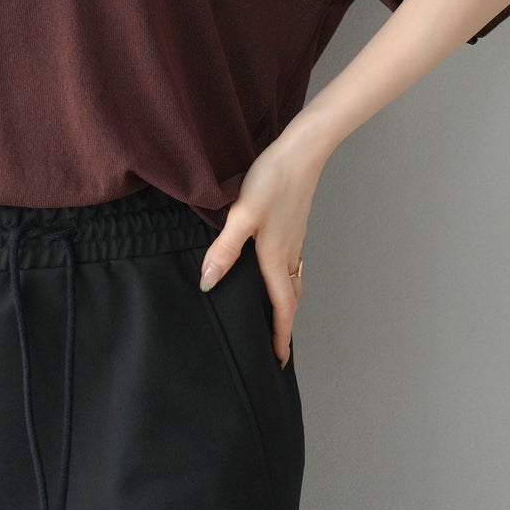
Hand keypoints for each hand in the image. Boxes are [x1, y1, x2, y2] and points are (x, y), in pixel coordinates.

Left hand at [198, 136, 319, 366]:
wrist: (302, 151)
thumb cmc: (272, 180)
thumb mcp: (242, 215)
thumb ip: (224, 249)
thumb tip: (208, 282)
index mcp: (275, 256)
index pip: (281, 306)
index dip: (280, 334)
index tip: (279, 359)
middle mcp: (288, 252)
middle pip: (290, 297)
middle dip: (284, 323)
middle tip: (276, 344)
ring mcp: (294, 238)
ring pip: (292, 279)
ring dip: (286, 301)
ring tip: (274, 314)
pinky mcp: (293, 225)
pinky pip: (290, 263)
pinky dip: (284, 279)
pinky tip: (270, 270)